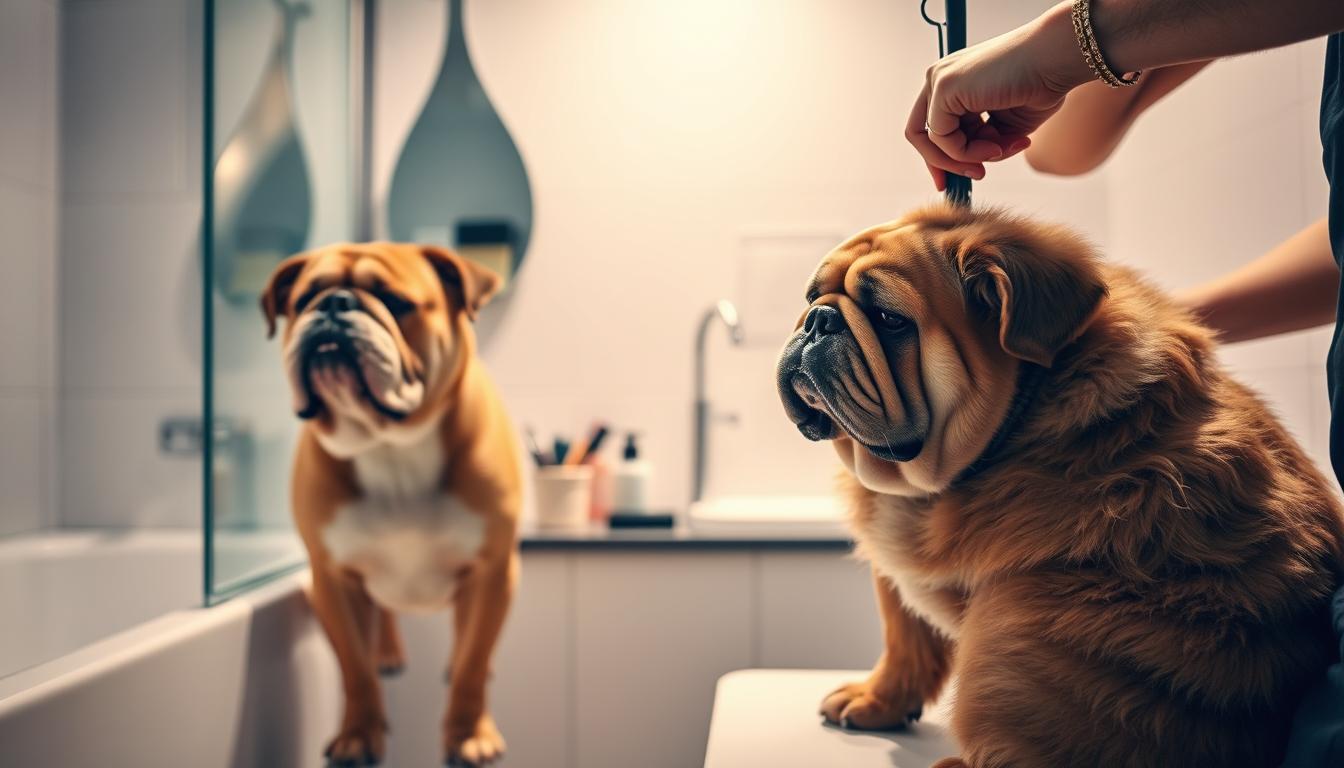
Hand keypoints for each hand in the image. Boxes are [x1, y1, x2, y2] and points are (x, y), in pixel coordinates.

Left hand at [906, 2, 1092, 189]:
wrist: (1057, 59)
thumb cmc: (1042, 86)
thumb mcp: (1006, 125)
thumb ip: (983, 142)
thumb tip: (970, 167)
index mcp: (955, 82)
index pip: (934, 127)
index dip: (943, 158)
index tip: (959, 178)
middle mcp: (941, 78)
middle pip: (924, 136)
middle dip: (948, 164)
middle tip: (979, 175)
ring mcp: (939, 80)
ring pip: (934, 142)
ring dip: (971, 157)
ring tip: (1004, 149)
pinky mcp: (943, 88)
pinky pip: (942, 140)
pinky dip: (967, 152)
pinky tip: (997, 145)